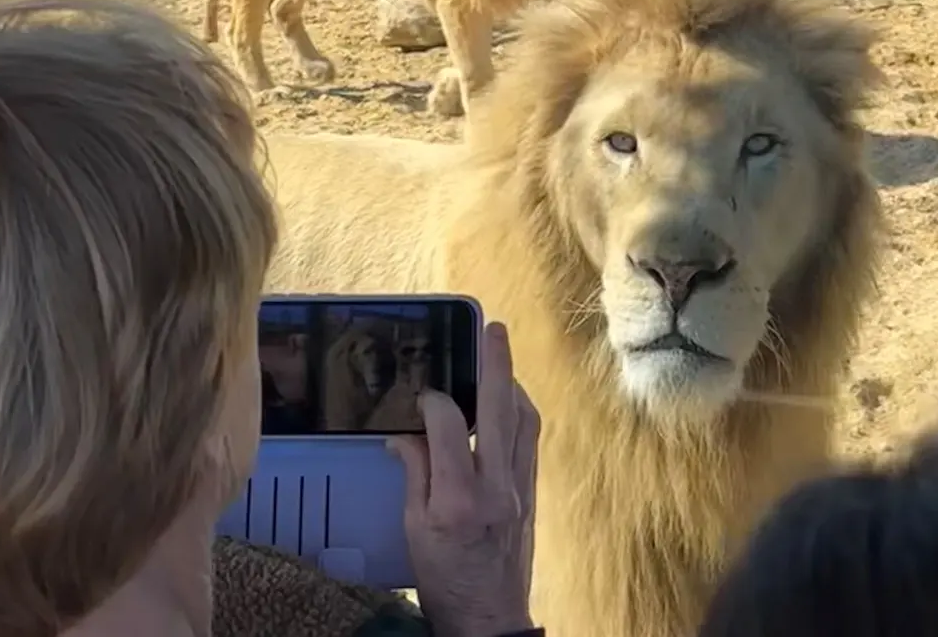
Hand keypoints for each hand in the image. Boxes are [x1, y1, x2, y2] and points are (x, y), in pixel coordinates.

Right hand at [388, 321, 540, 636]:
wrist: (488, 617)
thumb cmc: (444, 579)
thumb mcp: (414, 529)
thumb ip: (415, 475)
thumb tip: (407, 435)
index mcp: (459, 497)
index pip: (450, 425)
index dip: (434, 400)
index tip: (420, 394)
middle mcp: (496, 486)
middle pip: (501, 410)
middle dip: (496, 365)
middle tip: (493, 329)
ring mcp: (520, 488)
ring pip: (524, 421)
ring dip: (512, 385)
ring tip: (498, 361)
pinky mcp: (531, 494)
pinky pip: (530, 441)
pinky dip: (520, 413)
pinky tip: (508, 404)